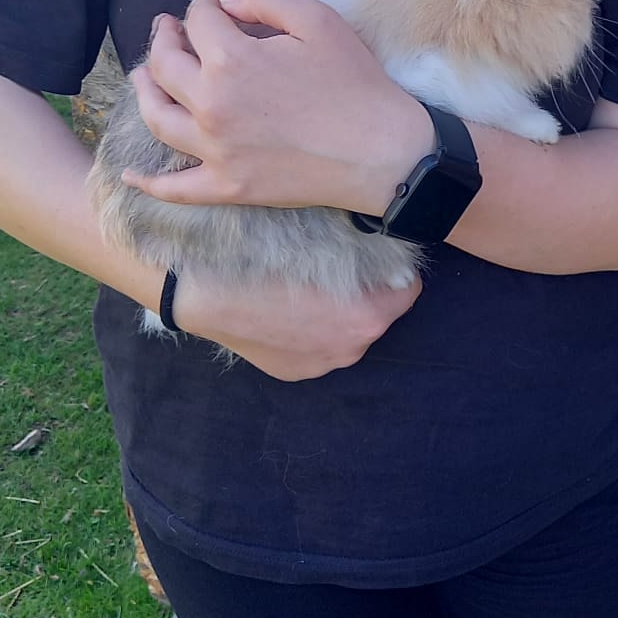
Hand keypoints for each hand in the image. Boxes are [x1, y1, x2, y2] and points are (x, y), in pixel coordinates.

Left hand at [123, 0, 433, 215]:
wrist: (382, 153)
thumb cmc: (355, 84)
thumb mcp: (319, 20)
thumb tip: (228, 2)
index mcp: (232, 60)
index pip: (198, 21)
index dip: (202, 5)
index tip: (211, 4)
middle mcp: (211, 104)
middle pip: (165, 65)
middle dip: (163, 38)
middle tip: (167, 28)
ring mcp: (214, 150)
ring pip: (157, 117)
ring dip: (143, 91)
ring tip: (142, 75)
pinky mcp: (226, 186)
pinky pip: (175, 188)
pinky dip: (148, 183)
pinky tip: (131, 176)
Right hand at [170, 269, 422, 380]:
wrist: (208, 294)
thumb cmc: (265, 259)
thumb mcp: (321, 243)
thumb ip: (362, 254)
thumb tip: (384, 249)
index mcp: (367, 317)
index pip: (408, 290)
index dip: (394, 270)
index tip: (378, 258)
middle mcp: (352, 349)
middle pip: (377, 314)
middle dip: (365, 295)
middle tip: (337, 271)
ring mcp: (322, 367)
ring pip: (346, 334)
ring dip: (336, 316)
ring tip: (307, 291)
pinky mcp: (295, 373)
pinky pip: (317, 349)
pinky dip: (310, 333)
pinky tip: (286, 313)